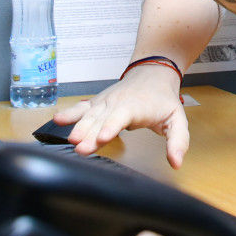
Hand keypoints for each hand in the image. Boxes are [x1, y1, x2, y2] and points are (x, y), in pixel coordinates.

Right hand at [54, 65, 191, 167]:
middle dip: (90, 134)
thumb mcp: (177, 119)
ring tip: (71, 141)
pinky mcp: (97, 103)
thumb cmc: (163, 99)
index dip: (111, 127)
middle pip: (101, 119)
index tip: (102, 138)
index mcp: (136, 106)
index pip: (122, 116)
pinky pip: (82, 108)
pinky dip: (70, 114)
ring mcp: (105, 102)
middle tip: (81, 149)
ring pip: (90, 115)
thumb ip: (178, 141)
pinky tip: (58, 120)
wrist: (152, 73)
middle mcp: (117, 103)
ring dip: (79, 128)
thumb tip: (176, 162)